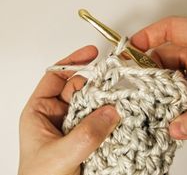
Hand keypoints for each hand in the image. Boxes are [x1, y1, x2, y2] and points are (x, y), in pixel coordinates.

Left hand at [18, 46, 119, 174]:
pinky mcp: (88, 137)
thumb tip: (112, 111)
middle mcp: (58, 116)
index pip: (55, 78)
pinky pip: (101, 121)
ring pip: (92, 105)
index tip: (92, 54)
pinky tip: (122, 116)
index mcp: (40, 112)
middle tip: (115, 80)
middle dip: (96, 84)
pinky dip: (111, 118)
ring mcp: (74, 126)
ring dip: (106, 102)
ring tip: (123, 98)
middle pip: (78, 89)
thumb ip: (86, 134)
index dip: (72, 63)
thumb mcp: (61, 156)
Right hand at [131, 17, 186, 138]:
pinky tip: (168, 117)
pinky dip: (174, 105)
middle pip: (166, 57)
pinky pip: (184, 94)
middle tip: (133, 90)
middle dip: (148, 73)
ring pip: (173, 79)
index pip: (173, 29)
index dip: (148, 36)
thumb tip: (176, 129)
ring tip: (148, 108)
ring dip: (160, 93)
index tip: (129, 49)